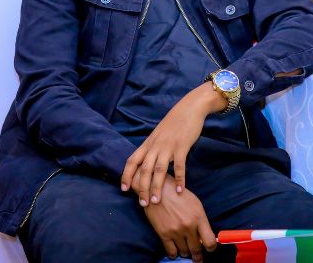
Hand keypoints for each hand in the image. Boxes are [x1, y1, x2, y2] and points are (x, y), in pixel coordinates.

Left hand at [121, 83, 223, 206]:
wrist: (189, 108)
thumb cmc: (174, 123)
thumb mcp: (158, 134)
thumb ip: (152, 148)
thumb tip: (146, 162)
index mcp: (148, 143)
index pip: (132, 160)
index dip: (126, 175)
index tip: (123, 189)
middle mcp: (155, 146)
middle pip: (144, 169)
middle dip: (141, 188)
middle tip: (142, 204)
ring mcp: (168, 146)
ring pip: (159, 170)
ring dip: (156, 187)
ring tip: (156, 201)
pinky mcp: (182, 147)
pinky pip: (179, 166)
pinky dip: (180, 179)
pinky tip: (181, 190)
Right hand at [144, 176, 216, 261]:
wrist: (157, 189)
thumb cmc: (178, 193)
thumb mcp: (195, 203)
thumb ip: (201, 220)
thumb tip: (204, 236)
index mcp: (198, 217)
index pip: (210, 241)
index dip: (211, 248)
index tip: (209, 248)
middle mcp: (188, 226)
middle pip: (197, 250)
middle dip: (198, 255)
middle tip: (198, 257)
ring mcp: (176, 231)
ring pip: (184, 252)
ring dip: (186, 252)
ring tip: (186, 250)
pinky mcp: (163, 234)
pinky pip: (171, 252)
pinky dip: (174, 254)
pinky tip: (176, 251)